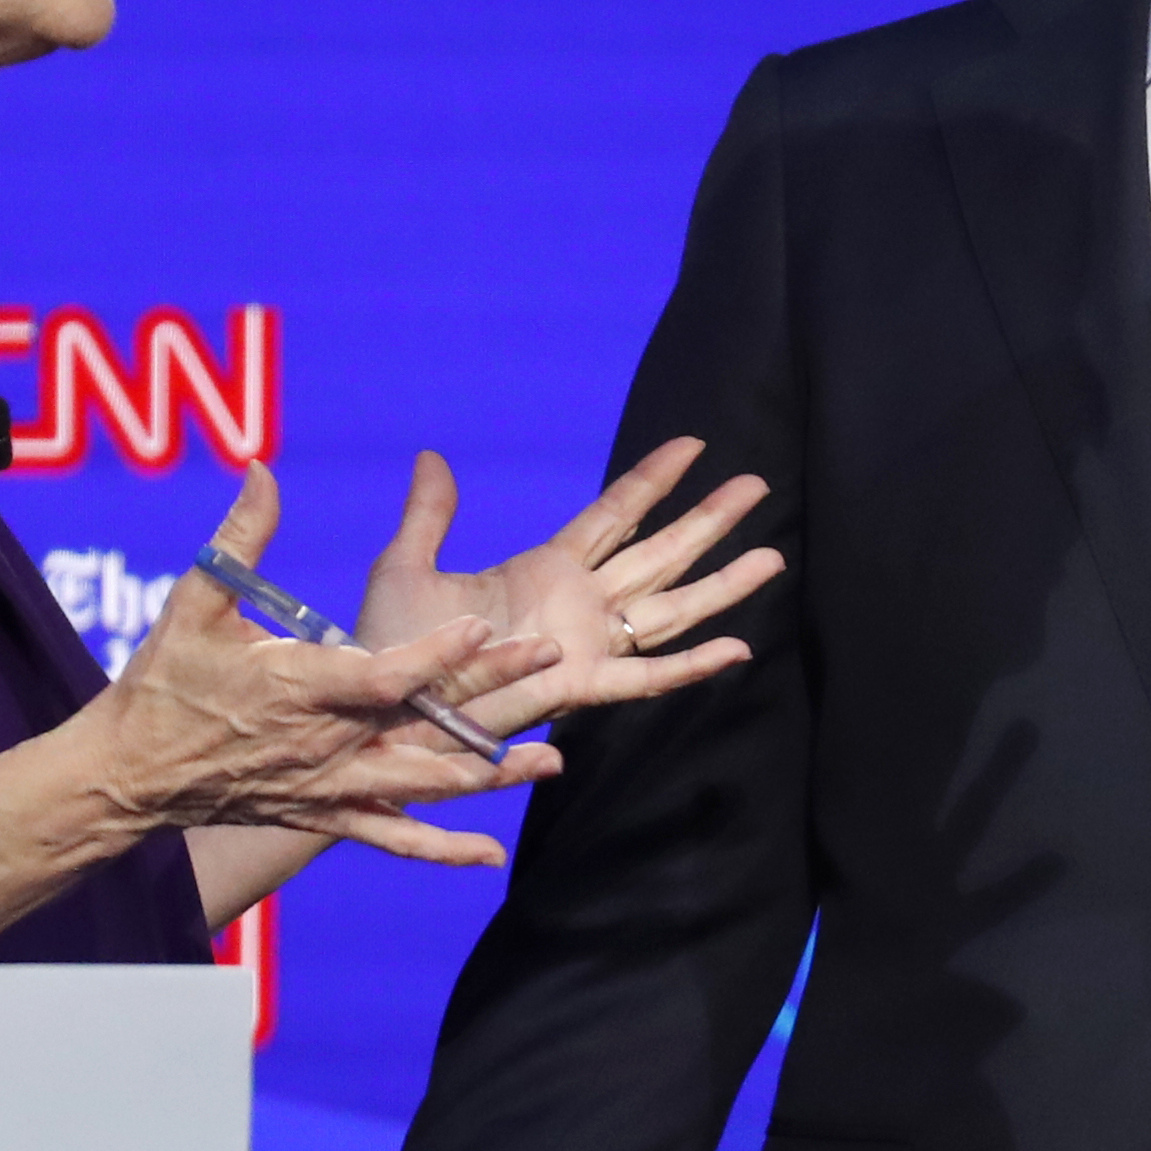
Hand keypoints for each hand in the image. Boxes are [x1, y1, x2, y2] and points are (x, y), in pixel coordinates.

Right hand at [84, 465, 565, 868]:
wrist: (131, 774)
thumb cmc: (164, 682)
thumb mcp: (197, 600)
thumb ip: (240, 536)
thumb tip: (263, 468)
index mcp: (298, 687)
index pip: (383, 676)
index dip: (437, 656)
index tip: (482, 630)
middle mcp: (325, 743)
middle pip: (423, 722)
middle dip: (493, 690)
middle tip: (552, 657)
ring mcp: (330, 787)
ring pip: (424, 785)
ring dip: (490, 773)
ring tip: (552, 758)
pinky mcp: (325, 816)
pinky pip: (393, 838)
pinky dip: (444, 849)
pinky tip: (490, 852)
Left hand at [355, 436, 784, 744]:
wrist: (378, 705)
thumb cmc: (390, 647)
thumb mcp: (406, 566)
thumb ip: (430, 515)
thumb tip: (433, 456)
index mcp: (544, 568)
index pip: (614, 514)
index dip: (653, 480)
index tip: (695, 445)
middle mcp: (577, 604)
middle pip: (659, 553)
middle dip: (708, 521)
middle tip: (758, 486)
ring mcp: (585, 645)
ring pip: (668, 609)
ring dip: (720, 585)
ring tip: (772, 557)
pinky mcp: (578, 688)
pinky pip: (644, 678)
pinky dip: (690, 666)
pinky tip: (737, 648)